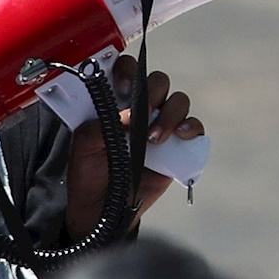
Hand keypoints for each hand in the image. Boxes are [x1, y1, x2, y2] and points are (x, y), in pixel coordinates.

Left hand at [65, 56, 202, 238]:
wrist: (102, 208)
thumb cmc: (90, 172)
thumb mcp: (83, 147)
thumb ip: (100, 127)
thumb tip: (131, 116)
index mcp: (114, 103)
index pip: (127, 71)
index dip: (127, 70)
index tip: (121, 87)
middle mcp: (140, 109)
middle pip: (157, 81)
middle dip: (152, 90)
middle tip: (141, 112)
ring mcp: (161, 126)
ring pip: (178, 100)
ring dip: (171, 113)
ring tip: (153, 137)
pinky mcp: (178, 147)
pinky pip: (195, 128)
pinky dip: (192, 127)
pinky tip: (180, 136)